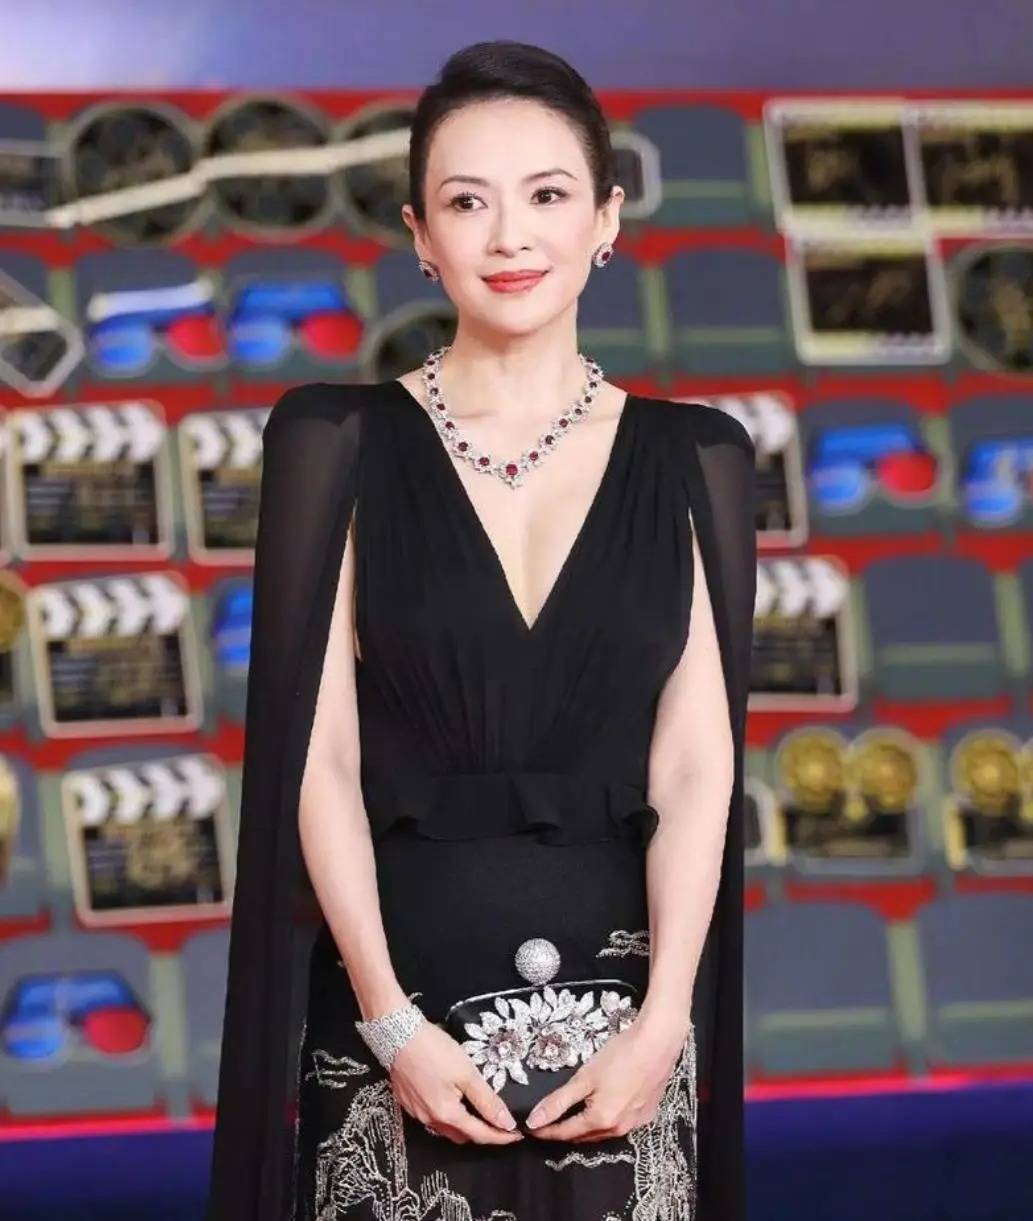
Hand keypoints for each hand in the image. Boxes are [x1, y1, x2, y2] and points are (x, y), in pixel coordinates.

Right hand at [388, 1021, 523, 1145]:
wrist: (398, 1034)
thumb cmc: (434, 1051)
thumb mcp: (467, 1072)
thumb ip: (487, 1100)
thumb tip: (506, 1123)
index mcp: (447, 1115)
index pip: (480, 1134)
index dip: (501, 1136)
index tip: (518, 1135)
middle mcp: (430, 1120)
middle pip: (462, 1135)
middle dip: (482, 1133)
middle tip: (499, 1123)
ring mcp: (416, 1112)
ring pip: (446, 1128)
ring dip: (463, 1125)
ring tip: (478, 1112)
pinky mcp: (407, 1102)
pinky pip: (432, 1117)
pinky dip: (447, 1114)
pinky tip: (452, 1100)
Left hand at [523, 1019, 684, 1142]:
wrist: (658, 1044)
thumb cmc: (620, 1056)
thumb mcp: (584, 1077)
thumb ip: (558, 1101)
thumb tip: (534, 1121)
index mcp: (600, 1121)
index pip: (565, 1133)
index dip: (546, 1131)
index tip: (530, 1128)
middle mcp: (618, 1129)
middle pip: (584, 1135)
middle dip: (564, 1131)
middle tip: (547, 1123)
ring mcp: (635, 1124)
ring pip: (602, 1132)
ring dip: (585, 1128)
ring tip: (570, 1117)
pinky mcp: (646, 1115)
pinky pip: (620, 1124)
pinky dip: (605, 1121)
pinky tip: (602, 1109)